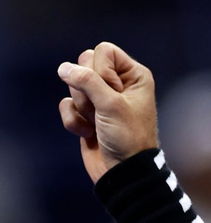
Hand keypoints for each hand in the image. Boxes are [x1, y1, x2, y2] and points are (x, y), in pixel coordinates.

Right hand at [57, 42, 158, 183]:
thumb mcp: (111, 105)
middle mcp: (119, 83)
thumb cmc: (127, 138)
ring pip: (73, 85)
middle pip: (84, 64)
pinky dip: (74, 120)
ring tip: (98, 123)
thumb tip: (64, 68)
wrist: (123, 172)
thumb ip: (87, 81)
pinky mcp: (87, 113)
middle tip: (103, 109)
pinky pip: (66, 104)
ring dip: (82, 107)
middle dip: (87, 89)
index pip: (104, 50)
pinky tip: (88, 133)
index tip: (113, 93)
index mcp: (134, 75)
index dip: (101, 70)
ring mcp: (101, 98)